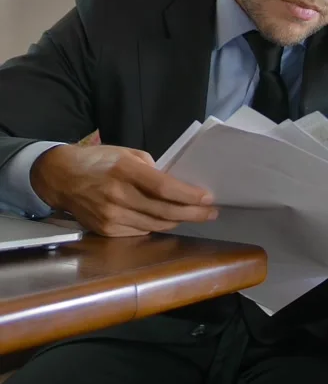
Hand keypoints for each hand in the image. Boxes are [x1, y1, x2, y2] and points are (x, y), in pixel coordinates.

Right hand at [31, 144, 217, 236]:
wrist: (60, 177)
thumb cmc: (97, 161)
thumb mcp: (125, 152)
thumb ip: (150, 167)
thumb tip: (173, 183)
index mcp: (124, 170)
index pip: (163, 187)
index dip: (188, 195)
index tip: (208, 198)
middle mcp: (117, 195)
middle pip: (164, 210)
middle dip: (192, 213)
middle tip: (211, 212)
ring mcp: (111, 215)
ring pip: (155, 225)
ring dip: (178, 221)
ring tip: (195, 215)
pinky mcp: (106, 230)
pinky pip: (141, 231)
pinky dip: (157, 226)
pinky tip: (167, 220)